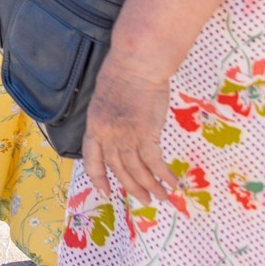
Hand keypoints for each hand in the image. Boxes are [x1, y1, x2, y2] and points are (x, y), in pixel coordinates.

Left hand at [80, 59, 174, 206]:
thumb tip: (119, 133)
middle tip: (145, 200)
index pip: (92, 159)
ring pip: (137, 170)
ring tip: (162, 198)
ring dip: (150, 186)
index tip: (106, 192)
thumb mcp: (104, 100)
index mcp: (94, 126)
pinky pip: (154, 162)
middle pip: (118, 169)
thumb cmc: (122, 76)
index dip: (98, 178)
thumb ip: (108, 120)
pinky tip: (172, 182)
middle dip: (132, 188)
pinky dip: (163, 174)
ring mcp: (126, 136)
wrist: (135, 65)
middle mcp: (107, 135)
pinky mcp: (146, 134)